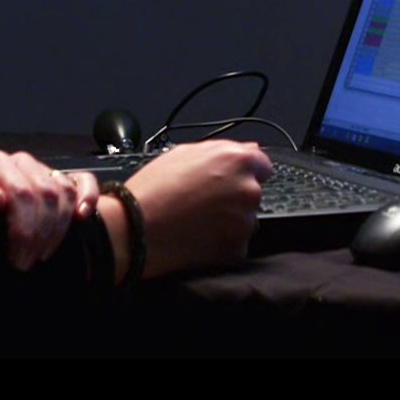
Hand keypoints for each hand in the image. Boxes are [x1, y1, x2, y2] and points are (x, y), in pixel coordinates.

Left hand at [0, 150, 100, 270]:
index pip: (22, 195)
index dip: (24, 231)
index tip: (17, 261)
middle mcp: (21, 161)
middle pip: (46, 195)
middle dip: (40, 235)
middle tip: (28, 264)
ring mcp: (42, 169)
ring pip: (65, 192)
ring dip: (59, 228)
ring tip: (42, 254)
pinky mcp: (58, 178)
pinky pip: (84, 180)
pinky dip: (88, 197)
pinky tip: (82, 218)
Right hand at [119, 140, 272, 278]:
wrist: (136, 228)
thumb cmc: (154, 189)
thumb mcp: (185, 153)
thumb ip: (223, 150)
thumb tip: (249, 149)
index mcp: (238, 161)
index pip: (263, 165)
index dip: (243, 173)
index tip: (229, 181)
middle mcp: (248, 189)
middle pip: (252, 193)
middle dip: (234, 198)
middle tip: (203, 202)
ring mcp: (245, 222)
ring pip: (244, 220)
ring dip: (229, 222)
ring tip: (196, 220)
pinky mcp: (237, 249)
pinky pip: (235, 244)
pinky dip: (221, 243)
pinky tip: (197, 237)